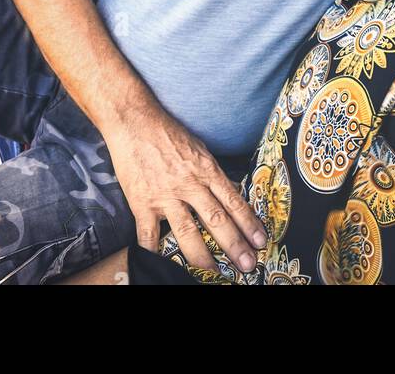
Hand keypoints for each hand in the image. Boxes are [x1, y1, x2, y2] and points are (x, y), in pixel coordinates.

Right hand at [105, 110, 266, 273]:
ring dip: (204, 257)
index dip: (249, 223)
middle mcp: (189, 184)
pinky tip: (163, 267)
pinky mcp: (142, 203)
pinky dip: (155, 253)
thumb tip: (229, 193)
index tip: (261, 241)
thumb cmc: (167, 133)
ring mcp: (165, 196)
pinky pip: (149, 235)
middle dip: (235, 245)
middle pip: (217, 220)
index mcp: (206, 169)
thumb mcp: (199, 148)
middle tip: (248, 265)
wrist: (133, 121)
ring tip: (216, 273)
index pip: (233, 201)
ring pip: (188, 232)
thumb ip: (212, 173)